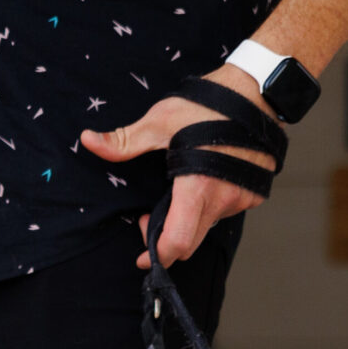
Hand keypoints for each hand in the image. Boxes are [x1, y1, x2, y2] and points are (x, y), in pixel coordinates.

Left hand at [80, 65, 276, 268]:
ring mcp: (242, 198)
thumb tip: (89, 140)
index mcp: (198, 187)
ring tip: (180, 189)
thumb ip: (125, 141)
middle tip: (150, 219)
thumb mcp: (161, 121)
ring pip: (208, 225)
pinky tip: (206, 180)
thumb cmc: (210, 103)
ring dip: (190, 218)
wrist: (258, 91)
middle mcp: (224, 198)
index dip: (157, 255)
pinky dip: (212, 205)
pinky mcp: (255, 193)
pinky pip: (227, 210)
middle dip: (167, 240)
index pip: (177, 242)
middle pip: (191, 242)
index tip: (142, 258)